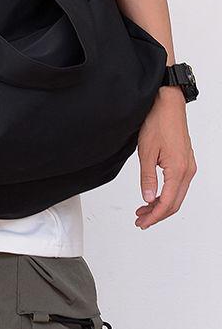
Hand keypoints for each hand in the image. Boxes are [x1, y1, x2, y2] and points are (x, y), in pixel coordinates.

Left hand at [135, 86, 196, 228]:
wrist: (168, 106)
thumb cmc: (157, 124)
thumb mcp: (146, 153)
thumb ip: (147, 178)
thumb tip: (147, 199)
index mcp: (178, 170)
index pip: (167, 202)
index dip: (154, 216)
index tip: (142, 223)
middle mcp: (187, 171)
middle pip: (175, 203)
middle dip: (157, 215)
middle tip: (140, 221)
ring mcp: (188, 167)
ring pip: (177, 195)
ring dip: (161, 206)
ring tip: (142, 211)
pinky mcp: (185, 162)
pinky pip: (178, 186)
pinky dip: (166, 195)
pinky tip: (153, 197)